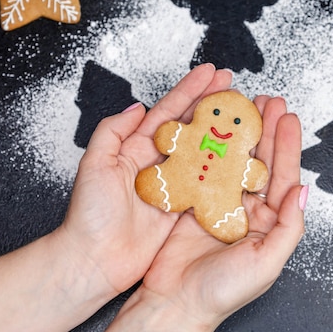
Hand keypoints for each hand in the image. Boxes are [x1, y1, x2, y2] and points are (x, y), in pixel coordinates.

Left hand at [55, 63, 233, 298]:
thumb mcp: (94, 164)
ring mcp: (174, 184)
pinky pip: (208, 183)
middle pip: (191, 126)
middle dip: (212, 104)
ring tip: (243, 115)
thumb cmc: (89, 214)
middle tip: (234, 87)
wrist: (95, 259)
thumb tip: (137, 107)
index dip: (190, 90)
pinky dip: (226, 169)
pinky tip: (241, 156)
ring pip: (204, 151)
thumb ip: (112, 131)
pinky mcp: (184, 207)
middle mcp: (158, 162)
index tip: (210, 72)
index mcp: (136, 147)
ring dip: (223, 133)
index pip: (168, 111)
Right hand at [107, 96, 306, 331]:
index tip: (287, 118)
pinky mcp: (194, 203)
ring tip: (242, 107)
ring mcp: (219, 204)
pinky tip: (211, 130)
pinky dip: (208, 149)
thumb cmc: (223, 291)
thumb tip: (304, 191)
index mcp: (268, 223)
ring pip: (233, 161)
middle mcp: (247, 210)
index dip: (286, 145)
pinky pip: (205, 170)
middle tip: (267, 101)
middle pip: (260, 162)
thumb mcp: (267, 262)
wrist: (175, 303)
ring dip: (238, 134)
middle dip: (265, 130)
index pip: (283, 176)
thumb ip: (290, 226)